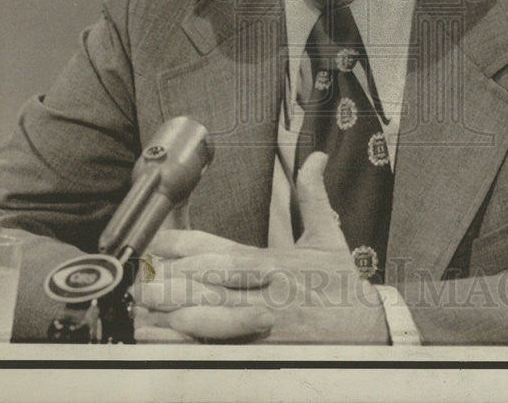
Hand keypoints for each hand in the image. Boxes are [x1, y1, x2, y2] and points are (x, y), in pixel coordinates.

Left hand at [132, 152, 389, 343]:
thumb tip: (316, 158)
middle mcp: (265, 289)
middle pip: (209, 281)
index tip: (157, 243)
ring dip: (175, 308)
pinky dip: (192, 341)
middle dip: (171, 278)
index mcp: (274, 261)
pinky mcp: (262, 348)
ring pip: (210, 313)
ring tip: (145, 304)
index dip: (185, 246)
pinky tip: (170, 336)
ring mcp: (262, 322)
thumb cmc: (343, 284)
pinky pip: (220, 345)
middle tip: (139, 276)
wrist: (368, 330)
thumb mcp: (329, 236)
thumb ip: (312, 196)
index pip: (223, 249)